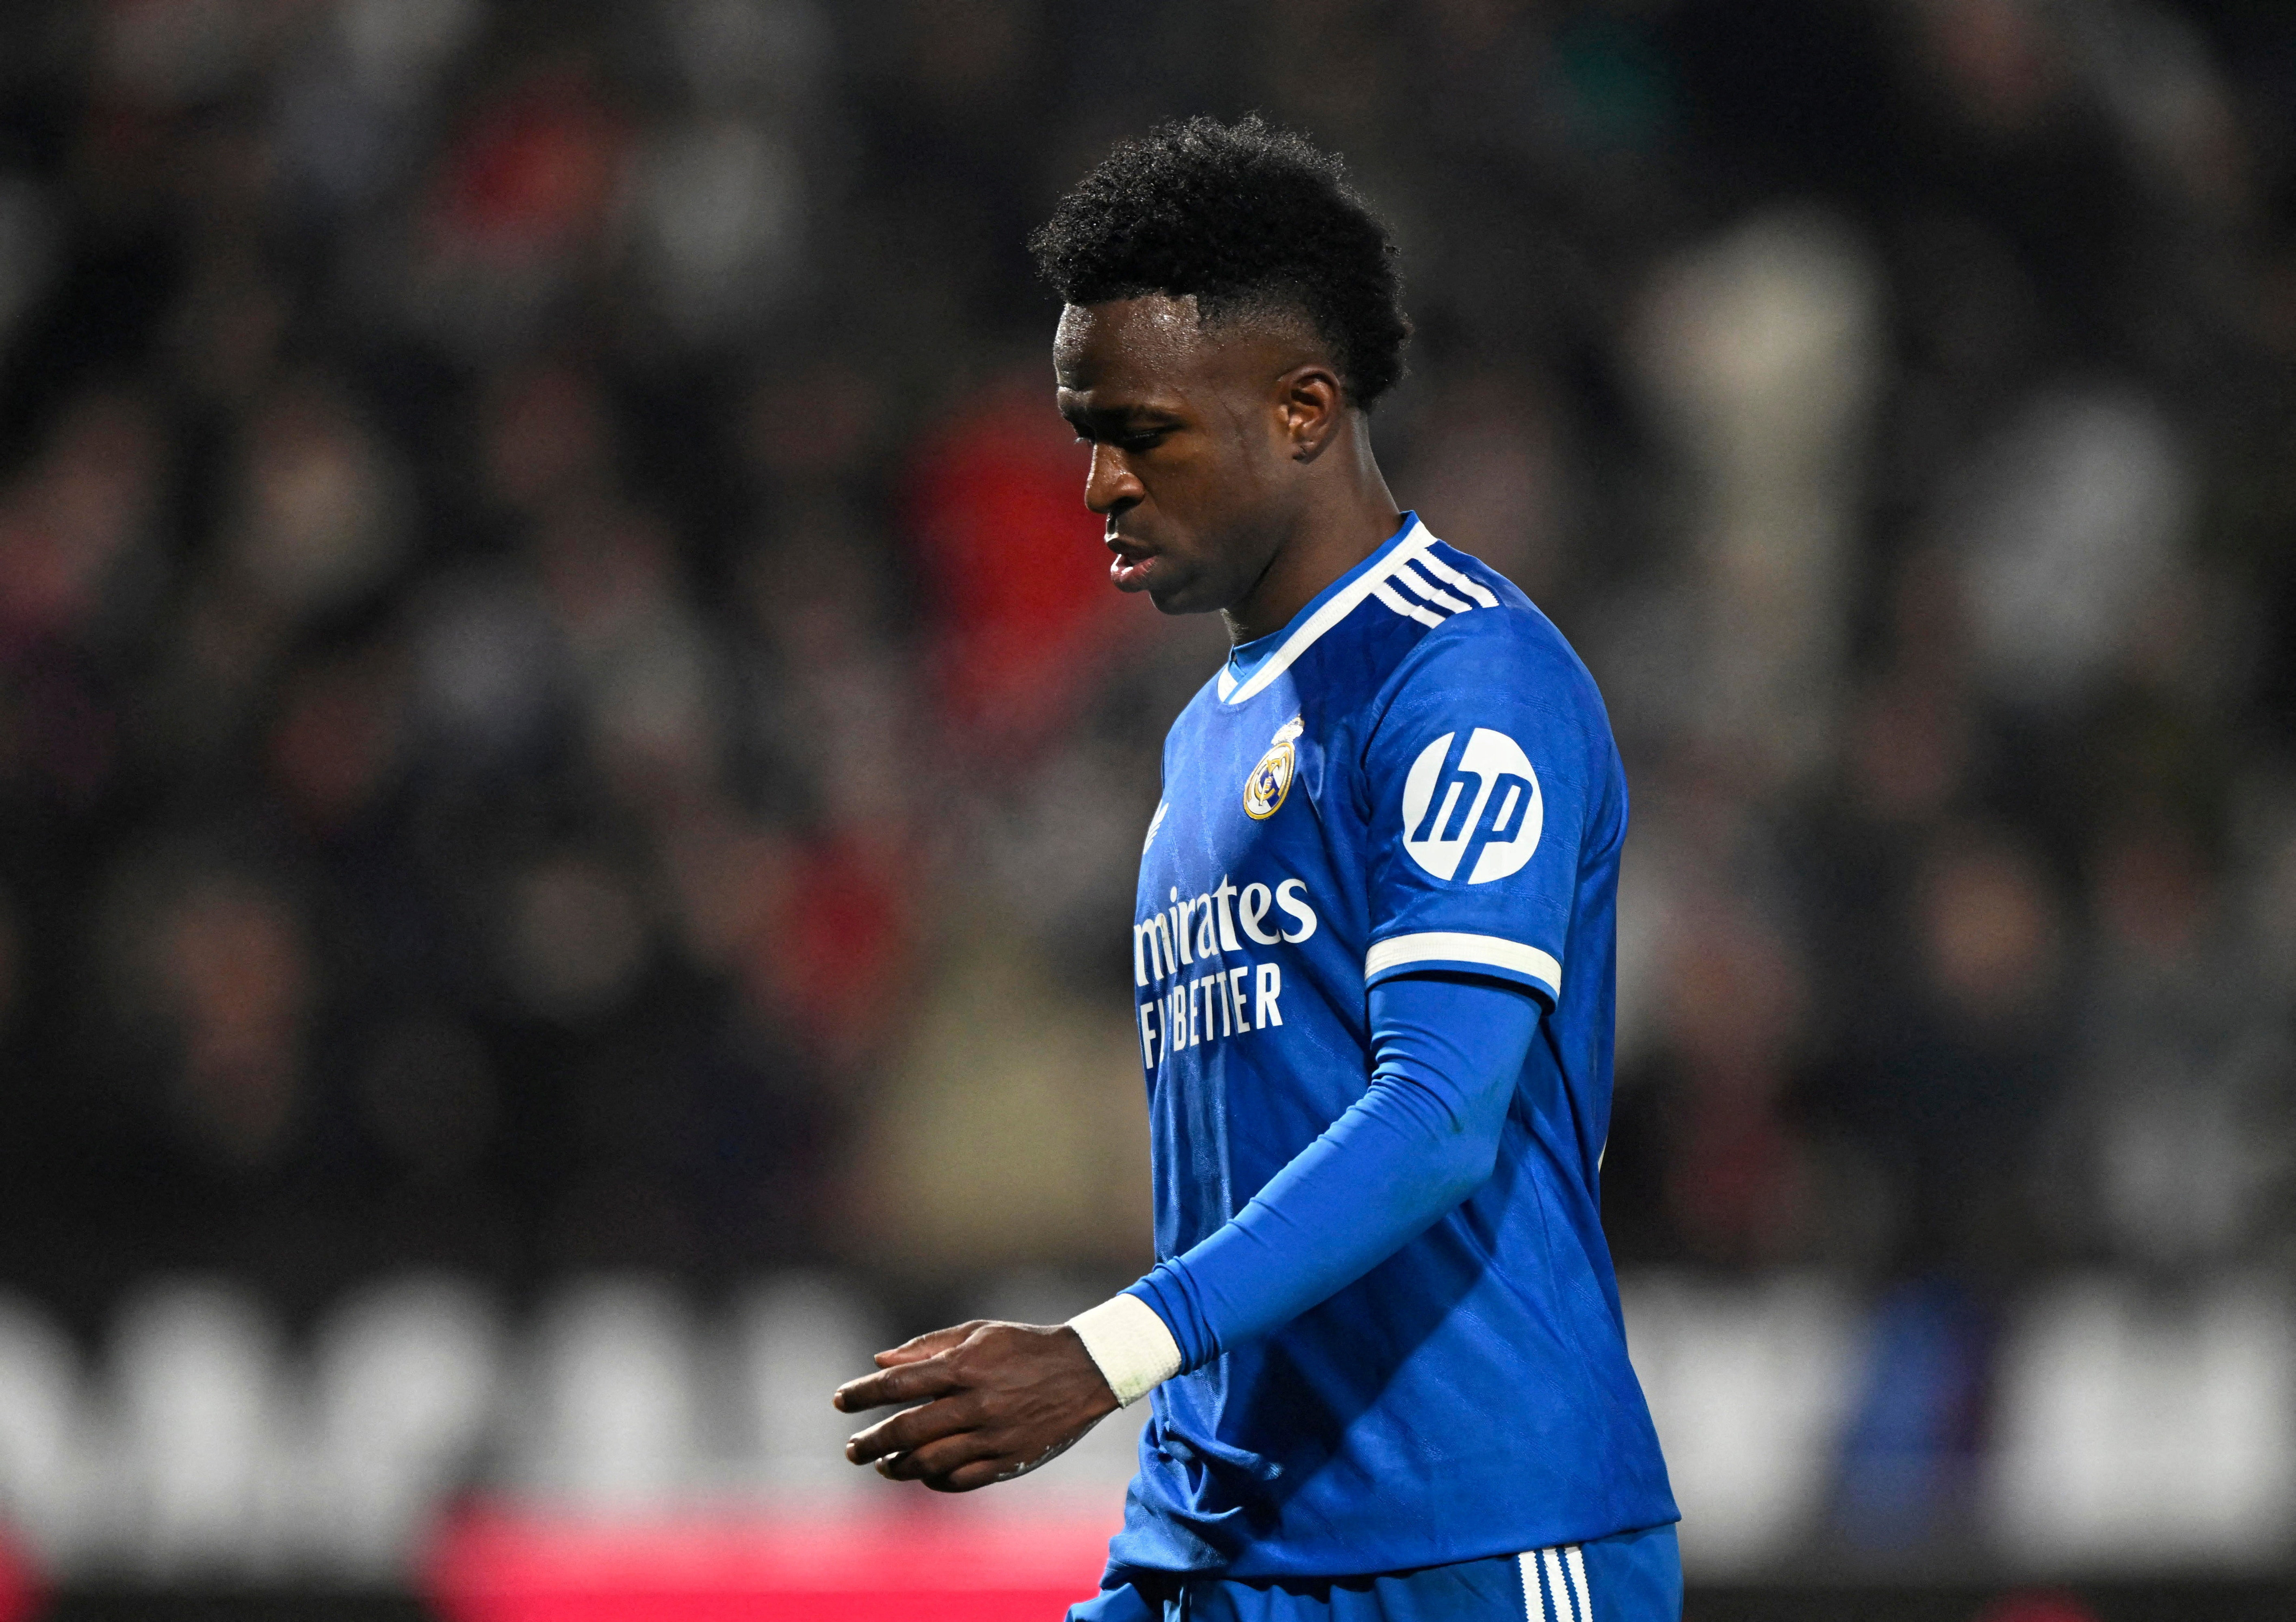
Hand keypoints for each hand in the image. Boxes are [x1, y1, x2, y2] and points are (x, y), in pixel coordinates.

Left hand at [832, 1319, 1119, 1491]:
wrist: (1085, 1371)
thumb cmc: (1024, 1346)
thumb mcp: (978, 1333)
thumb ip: (927, 1347)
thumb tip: (878, 1361)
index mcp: (965, 1366)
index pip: (898, 1383)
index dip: (863, 1393)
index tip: (840, 1400)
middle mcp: (976, 1403)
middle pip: (907, 1430)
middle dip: (871, 1442)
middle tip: (851, 1450)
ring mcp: (993, 1436)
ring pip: (929, 1463)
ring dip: (897, 1467)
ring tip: (881, 1465)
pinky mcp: (1009, 1461)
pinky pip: (960, 1481)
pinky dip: (934, 1481)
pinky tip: (922, 1475)